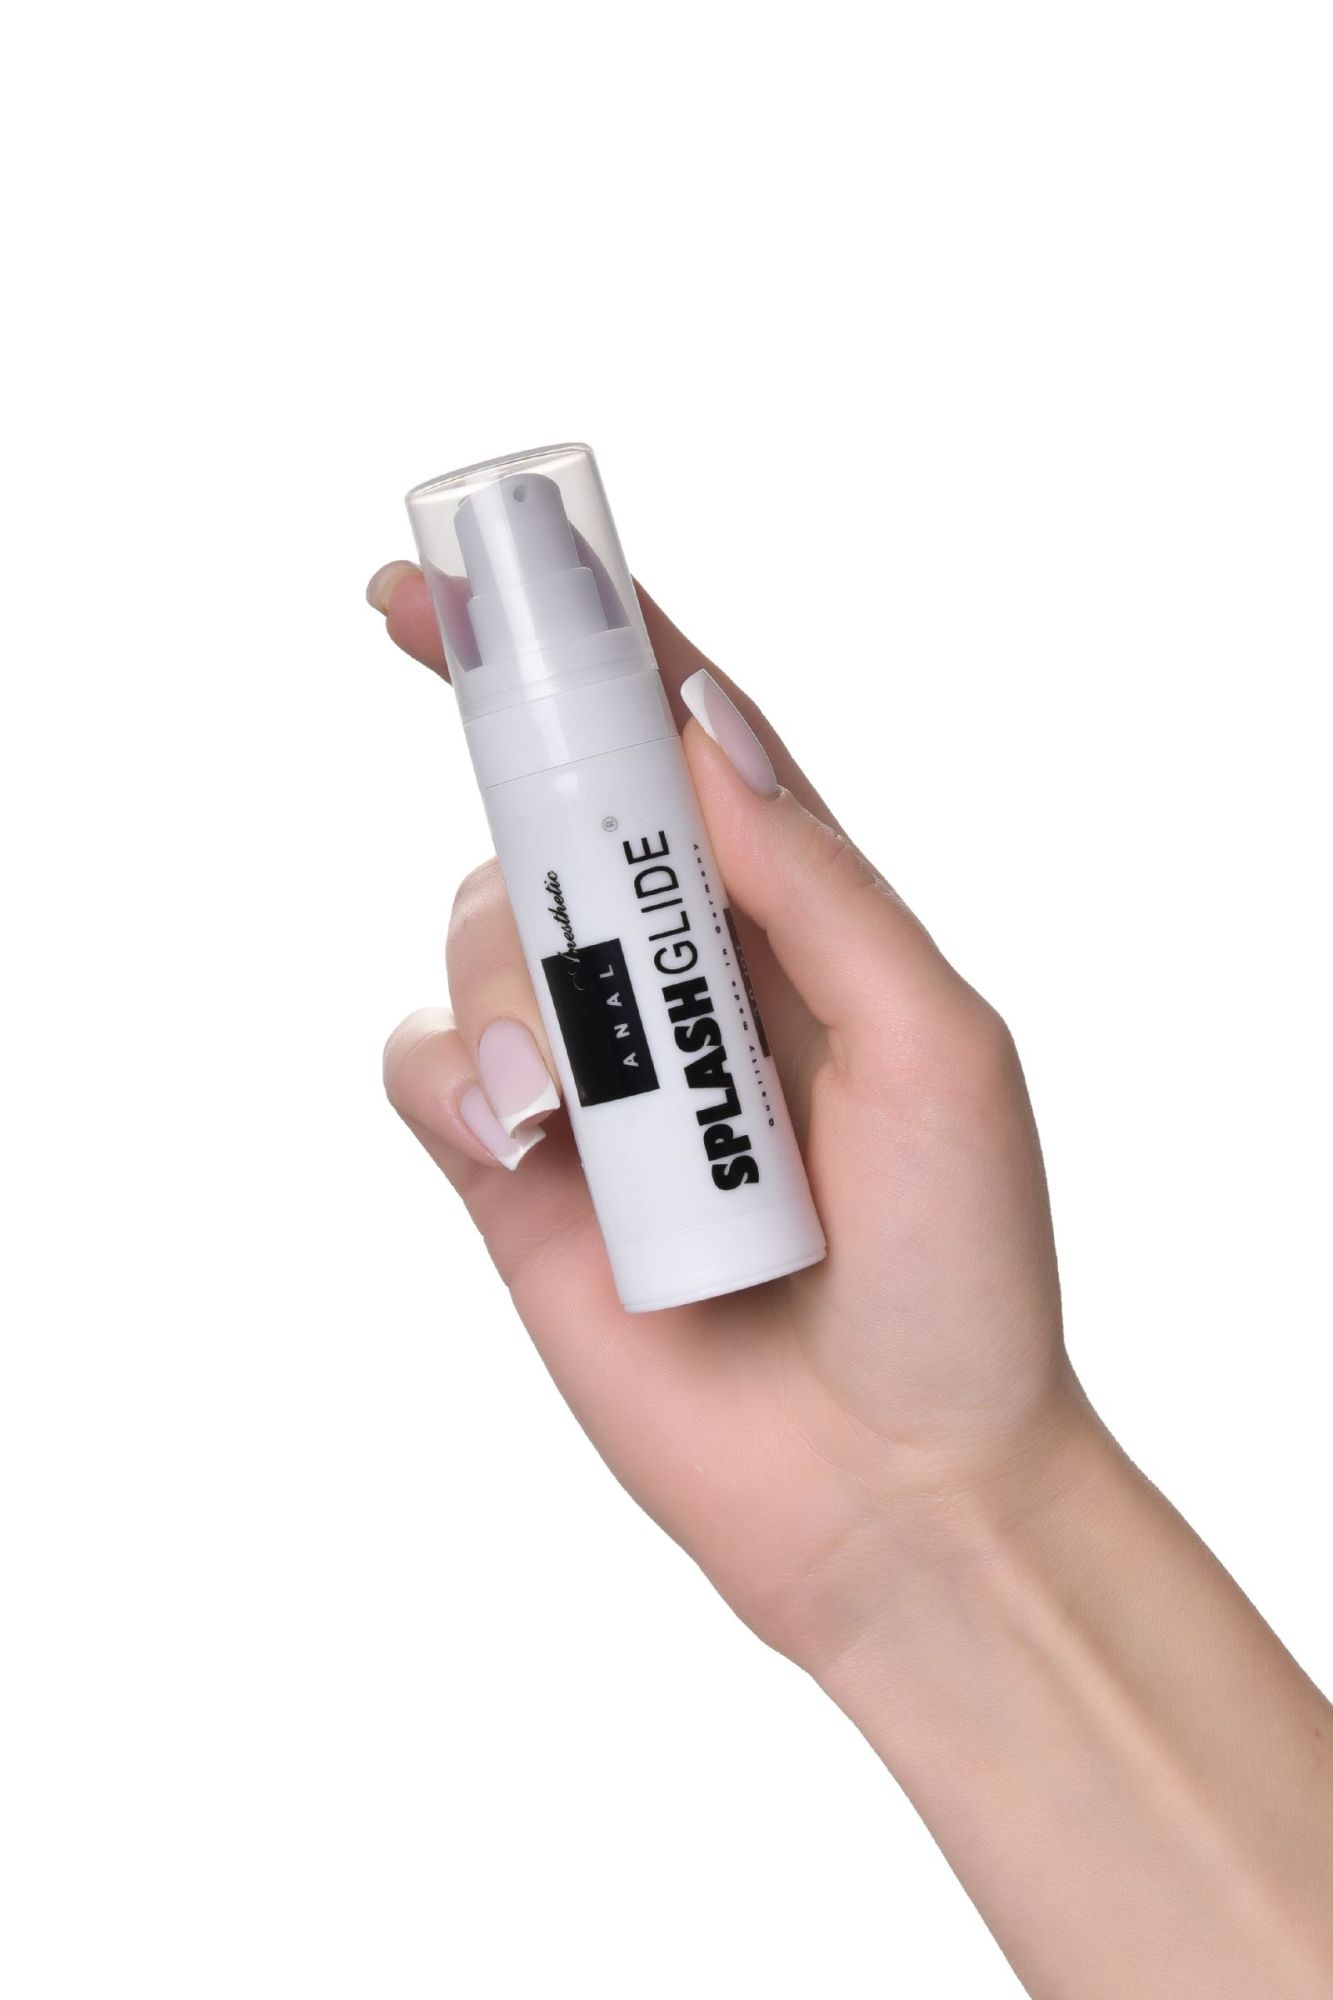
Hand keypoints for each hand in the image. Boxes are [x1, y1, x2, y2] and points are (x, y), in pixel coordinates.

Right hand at [371, 566, 1077, 1675]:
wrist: (894, 1488)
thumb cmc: (958, 1271)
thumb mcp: (932, 1044)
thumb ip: (813, 879)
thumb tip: (703, 721)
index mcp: (792, 924)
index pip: (676, 745)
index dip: (583, 643)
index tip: (473, 566)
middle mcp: (683, 982)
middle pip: (555, 818)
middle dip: (508, 789)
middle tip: (545, 833)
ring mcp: (595, 1077)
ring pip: (476, 936)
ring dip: (511, 989)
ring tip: (576, 1103)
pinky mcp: (514, 1176)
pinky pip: (424, 1070)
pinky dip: (450, 1080)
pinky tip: (521, 1143)